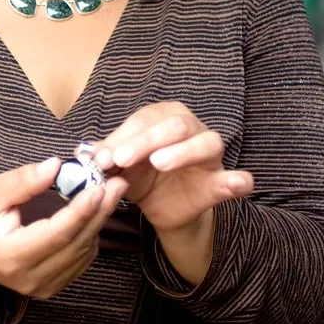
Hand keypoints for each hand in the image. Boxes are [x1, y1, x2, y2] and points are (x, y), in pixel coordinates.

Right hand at [0, 158, 127, 299]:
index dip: (81, 210)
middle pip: (76, 244)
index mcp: (11, 256)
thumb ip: (23, 181)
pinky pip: (80, 260)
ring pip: (82, 253)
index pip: (56, 234)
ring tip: (109, 191)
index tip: (99, 186)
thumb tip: (56, 166)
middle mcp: (29, 278)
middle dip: (100, 211)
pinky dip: (90, 235)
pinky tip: (93, 212)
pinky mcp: (50, 287)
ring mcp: (42, 287)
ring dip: (98, 221)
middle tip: (117, 182)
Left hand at [92, 101, 253, 234]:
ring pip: (206, 142)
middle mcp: (190, 126)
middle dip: (146, 141)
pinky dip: (238, 180)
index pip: (144, 120)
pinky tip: (240, 182)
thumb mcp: (119, 166)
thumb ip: (105, 157)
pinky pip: (234, 179)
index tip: (102, 158)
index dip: (122, 137)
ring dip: (182, 152)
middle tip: (122, 159)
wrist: (161, 207)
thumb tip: (83, 152)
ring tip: (159, 163)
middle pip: (174, 126)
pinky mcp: (219, 180)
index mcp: (163, 116)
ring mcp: (209, 153)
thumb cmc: (140, 175)